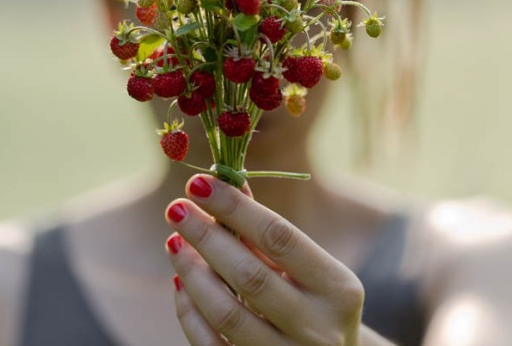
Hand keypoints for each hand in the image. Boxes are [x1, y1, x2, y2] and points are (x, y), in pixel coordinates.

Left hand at [164, 174, 369, 345]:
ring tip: (174, 241)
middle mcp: (318, 328)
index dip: (235, 208)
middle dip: (206, 236)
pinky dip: (190, 313)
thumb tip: (224, 183)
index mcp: (337, 288)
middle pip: (249, 275)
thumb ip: (266, 232)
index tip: (199, 184)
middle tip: (176, 208)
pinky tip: (180, 282)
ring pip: (226, 314)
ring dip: (193, 272)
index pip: (279, 237)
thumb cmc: (315, 304)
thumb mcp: (307, 269)